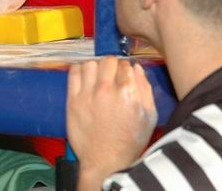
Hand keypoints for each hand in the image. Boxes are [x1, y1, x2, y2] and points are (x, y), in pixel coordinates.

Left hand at [66, 57, 157, 189]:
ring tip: (98, 77)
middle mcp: (106, 90)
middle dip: (112, 65)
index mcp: (127, 94)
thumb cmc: (130, 141)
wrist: (106, 161)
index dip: (126, 68)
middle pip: (107, 60)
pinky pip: (73, 72)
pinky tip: (85, 78)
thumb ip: (145, 89)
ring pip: (89, 63)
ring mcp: (87, 95)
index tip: (124, 74)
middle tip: (112, 75)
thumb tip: (137, 68)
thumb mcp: (149, 116)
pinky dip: (79, 70)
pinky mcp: (72, 101)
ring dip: (95, 67)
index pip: (124, 64)